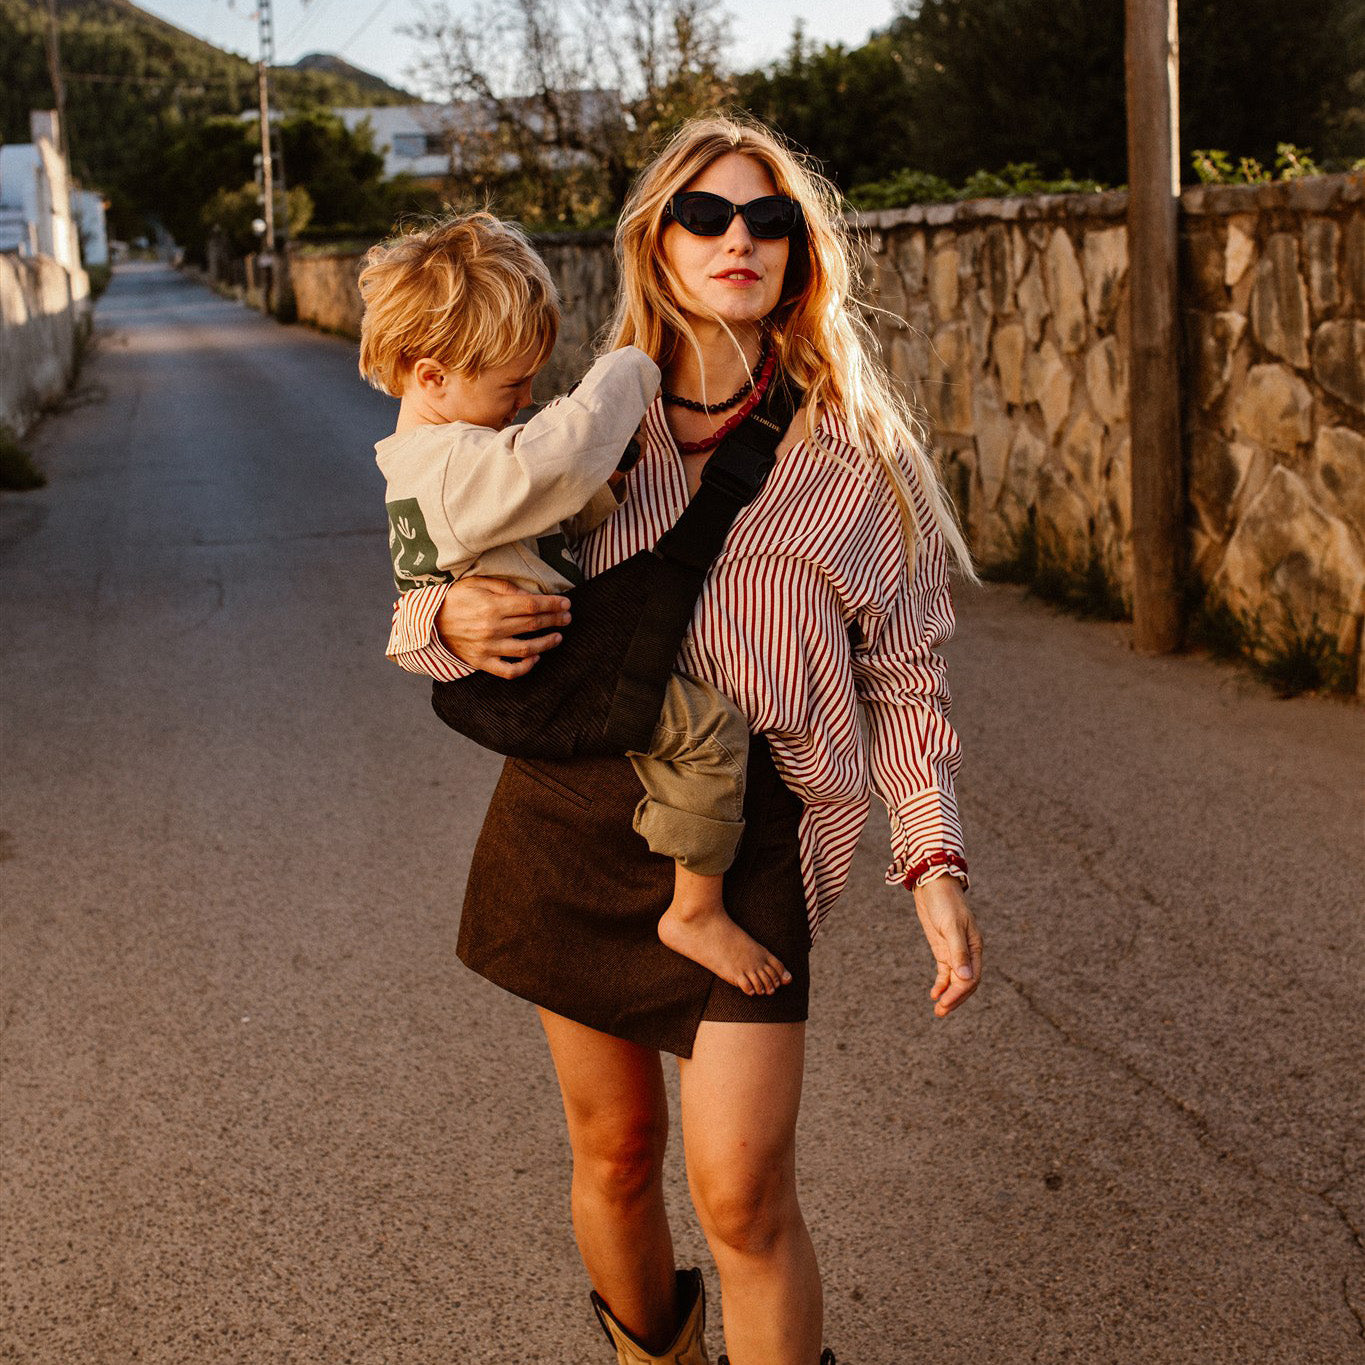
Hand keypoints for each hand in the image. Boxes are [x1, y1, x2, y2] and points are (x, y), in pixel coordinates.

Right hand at [434, 577, 570, 678]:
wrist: (427, 622)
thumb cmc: (454, 598)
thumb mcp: (477, 583)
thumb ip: (505, 588)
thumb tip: (530, 595)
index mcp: (492, 606)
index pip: (532, 605)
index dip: (552, 604)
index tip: (566, 603)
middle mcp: (492, 628)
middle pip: (533, 625)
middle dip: (555, 620)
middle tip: (567, 617)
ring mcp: (487, 648)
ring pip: (526, 649)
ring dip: (546, 643)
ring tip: (557, 637)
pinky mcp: (481, 662)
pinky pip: (508, 670)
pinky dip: (525, 667)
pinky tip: (535, 658)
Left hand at [912, 874, 982, 1017]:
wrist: (932, 885)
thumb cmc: (945, 902)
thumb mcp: (951, 926)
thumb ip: (958, 951)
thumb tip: (965, 977)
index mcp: (975, 946)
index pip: (972, 977)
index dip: (960, 992)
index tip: (945, 1003)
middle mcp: (967, 952)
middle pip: (965, 983)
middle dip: (955, 999)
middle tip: (941, 1012)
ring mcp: (954, 951)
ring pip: (955, 980)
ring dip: (948, 995)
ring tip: (938, 1011)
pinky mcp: (943, 949)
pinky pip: (945, 972)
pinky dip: (941, 984)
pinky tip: (934, 994)